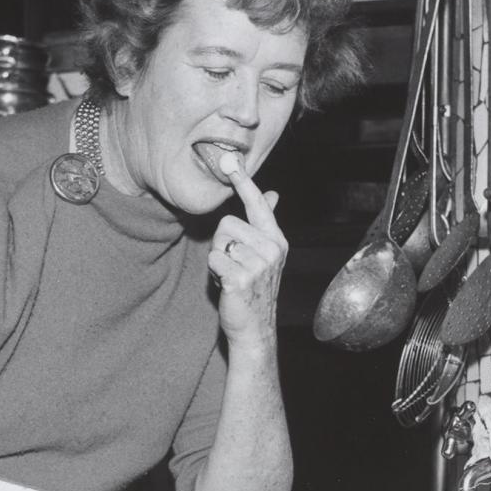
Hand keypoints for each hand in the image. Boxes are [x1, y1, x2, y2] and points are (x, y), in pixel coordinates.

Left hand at [207, 156, 286, 348]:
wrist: (254, 328)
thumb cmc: (255, 289)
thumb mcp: (264, 254)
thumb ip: (265, 223)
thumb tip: (272, 194)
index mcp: (276, 240)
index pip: (257, 204)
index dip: (243, 182)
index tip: (230, 162)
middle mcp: (271, 249)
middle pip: (227, 222)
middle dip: (221, 242)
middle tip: (233, 265)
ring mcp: (257, 264)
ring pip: (219, 241)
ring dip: (218, 259)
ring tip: (231, 275)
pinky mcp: (240, 278)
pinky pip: (214, 260)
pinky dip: (214, 273)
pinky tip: (227, 285)